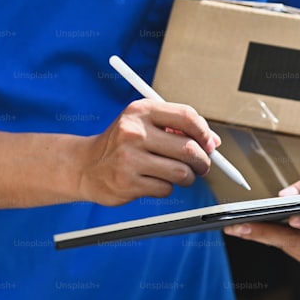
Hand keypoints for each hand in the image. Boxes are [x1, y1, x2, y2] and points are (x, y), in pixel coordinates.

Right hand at [78, 99, 219, 205]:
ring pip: (181, 172)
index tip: (210, 144)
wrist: (86, 166)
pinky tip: (153, 181)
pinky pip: (166, 189)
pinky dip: (166, 188)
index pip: (186, 116)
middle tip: (201, 165)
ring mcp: (129, 158)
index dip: (205, 132)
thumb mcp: (143, 124)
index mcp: (140, 111)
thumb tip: (213, 141)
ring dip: (187, 177)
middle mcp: (134, 132)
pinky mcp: (128, 182)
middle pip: (188, 148)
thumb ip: (176, 128)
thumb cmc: (121, 144)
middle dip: (203, 161)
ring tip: (178, 175)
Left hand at [223, 165, 299, 268]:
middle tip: (238, 226)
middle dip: (266, 232)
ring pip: (290, 247)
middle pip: (299, 240)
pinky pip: (291, 250)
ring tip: (236, 226)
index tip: (290, 217)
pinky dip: (274, 239)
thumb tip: (285, 194)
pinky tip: (256, 229)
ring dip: (263, 236)